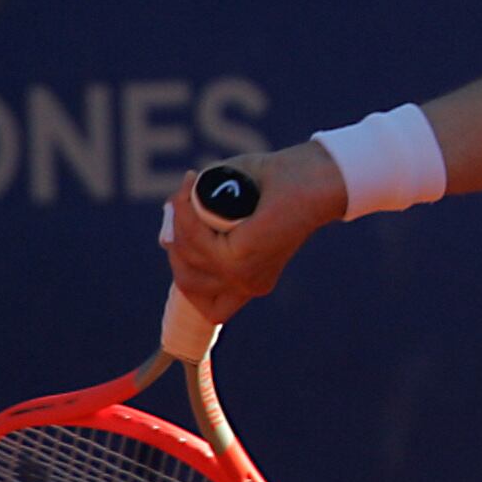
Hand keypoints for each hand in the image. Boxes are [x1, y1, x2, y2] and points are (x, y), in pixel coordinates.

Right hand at [159, 141, 345, 321]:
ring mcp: (243, 276)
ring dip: (179, 222)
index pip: (208, 306)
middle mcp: (249, 285)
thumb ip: (201, 226)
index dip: (185, 275)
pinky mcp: (238, 260)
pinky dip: (186, 213)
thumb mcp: (231, 208)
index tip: (175, 239)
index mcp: (251, 281)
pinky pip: (193, 241)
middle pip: (186, 282)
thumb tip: (165, 240)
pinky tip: (192, 187)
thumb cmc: (276, 185)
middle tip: (183, 204)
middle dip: (176, 245)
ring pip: (185, 260)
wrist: (316, 176)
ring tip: (190, 188)